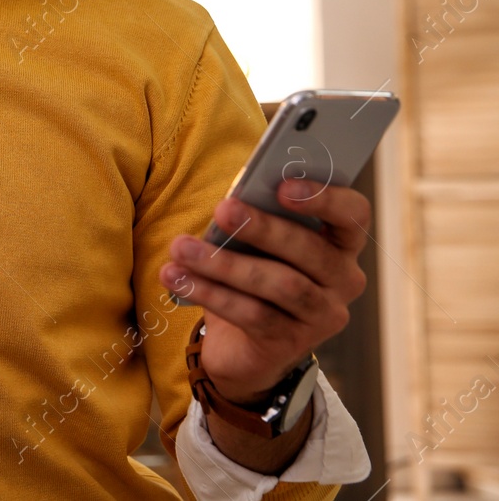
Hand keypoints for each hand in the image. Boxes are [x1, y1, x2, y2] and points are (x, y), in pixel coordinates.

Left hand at [160, 179, 370, 404]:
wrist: (241, 345)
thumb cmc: (250, 274)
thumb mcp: (254, 244)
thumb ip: (253, 220)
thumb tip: (231, 203)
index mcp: (339, 244)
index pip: (352, 214)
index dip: (324, 198)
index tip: (282, 186)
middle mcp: (343, 280)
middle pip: (310, 250)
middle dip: (262, 228)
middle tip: (222, 210)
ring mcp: (322, 316)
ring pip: (280, 284)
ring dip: (224, 263)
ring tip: (181, 248)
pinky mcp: (292, 344)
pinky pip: (253, 315)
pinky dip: (210, 293)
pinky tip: (177, 279)